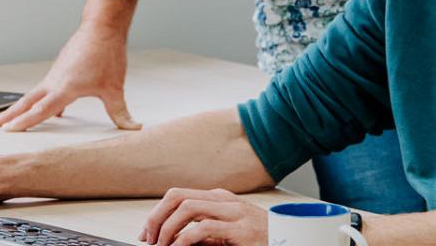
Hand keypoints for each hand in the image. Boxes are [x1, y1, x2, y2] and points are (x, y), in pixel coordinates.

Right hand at [0, 24, 140, 131]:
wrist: (103, 25)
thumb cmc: (107, 52)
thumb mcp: (114, 87)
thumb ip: (121, 112)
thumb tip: (133, 127)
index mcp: (65, 88)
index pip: (40, 110)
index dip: (24, 122)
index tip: (7, 131)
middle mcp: (55, 80)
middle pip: (27, 101)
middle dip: (9, 115)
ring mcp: (57, 73)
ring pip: (35, 93)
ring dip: (22, 106)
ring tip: (10, 119)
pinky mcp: (62, 67)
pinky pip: (46, 87)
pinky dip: (40, 98)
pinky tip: (54, 108)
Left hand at [140, 188, 267, 245]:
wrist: (288, 240)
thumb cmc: (257, 238)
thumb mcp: (226, 233)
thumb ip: (204, 231)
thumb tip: (175, 240)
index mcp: (217, 198)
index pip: (177, 195)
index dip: (157, 213)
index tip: (147, 233)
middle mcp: (222, 200)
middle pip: (177, 196)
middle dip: (156, 217)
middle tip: (149, 239)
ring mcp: (232, 212)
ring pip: (187, 207)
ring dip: (168, 228)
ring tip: (162, 245)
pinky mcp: (239, 230)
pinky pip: (204, 228)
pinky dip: (185, 238)